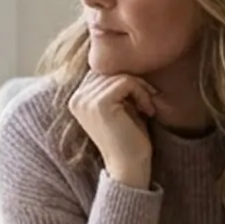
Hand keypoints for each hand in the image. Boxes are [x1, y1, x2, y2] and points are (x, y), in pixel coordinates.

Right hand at [68, 72, 155, 187]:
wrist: (129, 167)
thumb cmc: (129, 137)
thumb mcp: (121, 106)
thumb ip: (116, 85)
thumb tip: (128, 56)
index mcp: (77, 99)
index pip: (103, 70)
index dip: (126, 79)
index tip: (142, 98)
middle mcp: (76, 99)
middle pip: (111, 69)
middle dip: (134, 82)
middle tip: (148, 103)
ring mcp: (85, 101)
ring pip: (120, 74)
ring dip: (140, 89)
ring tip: (147, 108)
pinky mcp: (99, 104)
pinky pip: (126, 81)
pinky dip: (142, 93)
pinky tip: (147, 111)